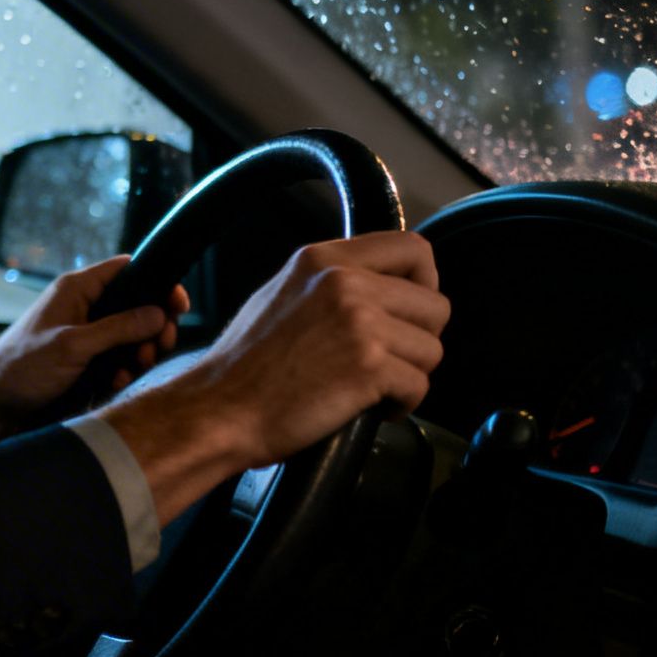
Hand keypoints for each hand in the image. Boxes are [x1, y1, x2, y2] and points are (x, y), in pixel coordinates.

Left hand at [0, 256, 185, 458]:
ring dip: (139, 353)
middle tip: (155, 349)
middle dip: (152, 327)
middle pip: (137, 304)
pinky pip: (118, 358)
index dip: (157, 282)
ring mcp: (85, 332)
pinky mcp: (85, 358)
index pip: (128, 270)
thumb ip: (117, 328)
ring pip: (131, 334)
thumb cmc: (22, 367)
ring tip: (131, 369)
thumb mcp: (73, 346)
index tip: (177, 306)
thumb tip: (158, 313)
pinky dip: (123, 370)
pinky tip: (115, 383)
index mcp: (77, 289)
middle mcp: (84, 306)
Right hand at [101, 231, 449, 523]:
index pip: (413, 248)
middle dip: (418, 340)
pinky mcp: (367, 366)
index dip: (424, 282)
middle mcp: (345, 282)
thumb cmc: (247, 364)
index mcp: (323, 258)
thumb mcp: (284, 292)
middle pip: (435, 306)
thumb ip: (333, 280)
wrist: (221, 408)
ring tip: (370, 387)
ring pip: (431, 350)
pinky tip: (370, 408)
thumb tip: (385, 286)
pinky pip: (419, 385)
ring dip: (409, 375)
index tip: (408, 312)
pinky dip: (401, 405)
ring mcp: (359, 323)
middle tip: (386, 360)